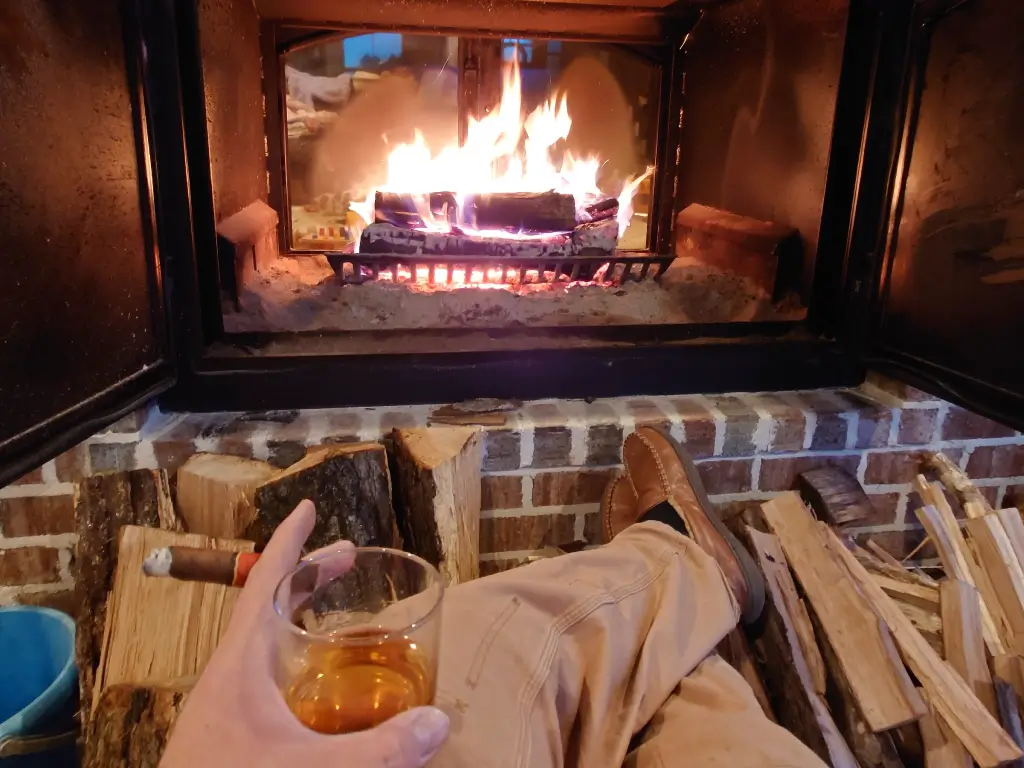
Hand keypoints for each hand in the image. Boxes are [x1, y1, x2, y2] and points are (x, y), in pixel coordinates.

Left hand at [160, 500, 449, 766]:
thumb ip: (377, 750)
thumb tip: (438, 722)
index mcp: (241, 662)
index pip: (264, 582)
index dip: (289, 542)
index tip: (308, 507)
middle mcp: (231, 674)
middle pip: (270, 605)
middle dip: (311, 576)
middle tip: (350, 557)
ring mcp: (227, 705)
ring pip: (267, 644)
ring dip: (304, 620)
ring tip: (343, 618)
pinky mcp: (231, 733)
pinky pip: (269, 680)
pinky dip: (300, 664)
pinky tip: (324, 690)